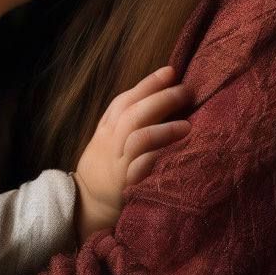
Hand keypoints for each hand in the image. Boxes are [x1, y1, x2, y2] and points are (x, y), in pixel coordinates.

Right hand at [73, 65, 190, 240]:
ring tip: (187, 125)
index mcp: (108, 127)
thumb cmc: (106, 165)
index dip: (148, 83)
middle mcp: (113, 141)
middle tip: (186, 91)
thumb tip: (161, 93)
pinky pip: (143, 170)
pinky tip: (177, 154)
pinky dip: (159, 159)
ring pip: (139, 139)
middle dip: (161, 99)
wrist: (87, 203)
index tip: (171, 70)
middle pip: (134, 114)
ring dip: (164, 130)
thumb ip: (128, 117)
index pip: (127, 98)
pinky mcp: (127, 186)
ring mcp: (119, 163)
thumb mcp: (108, 136)